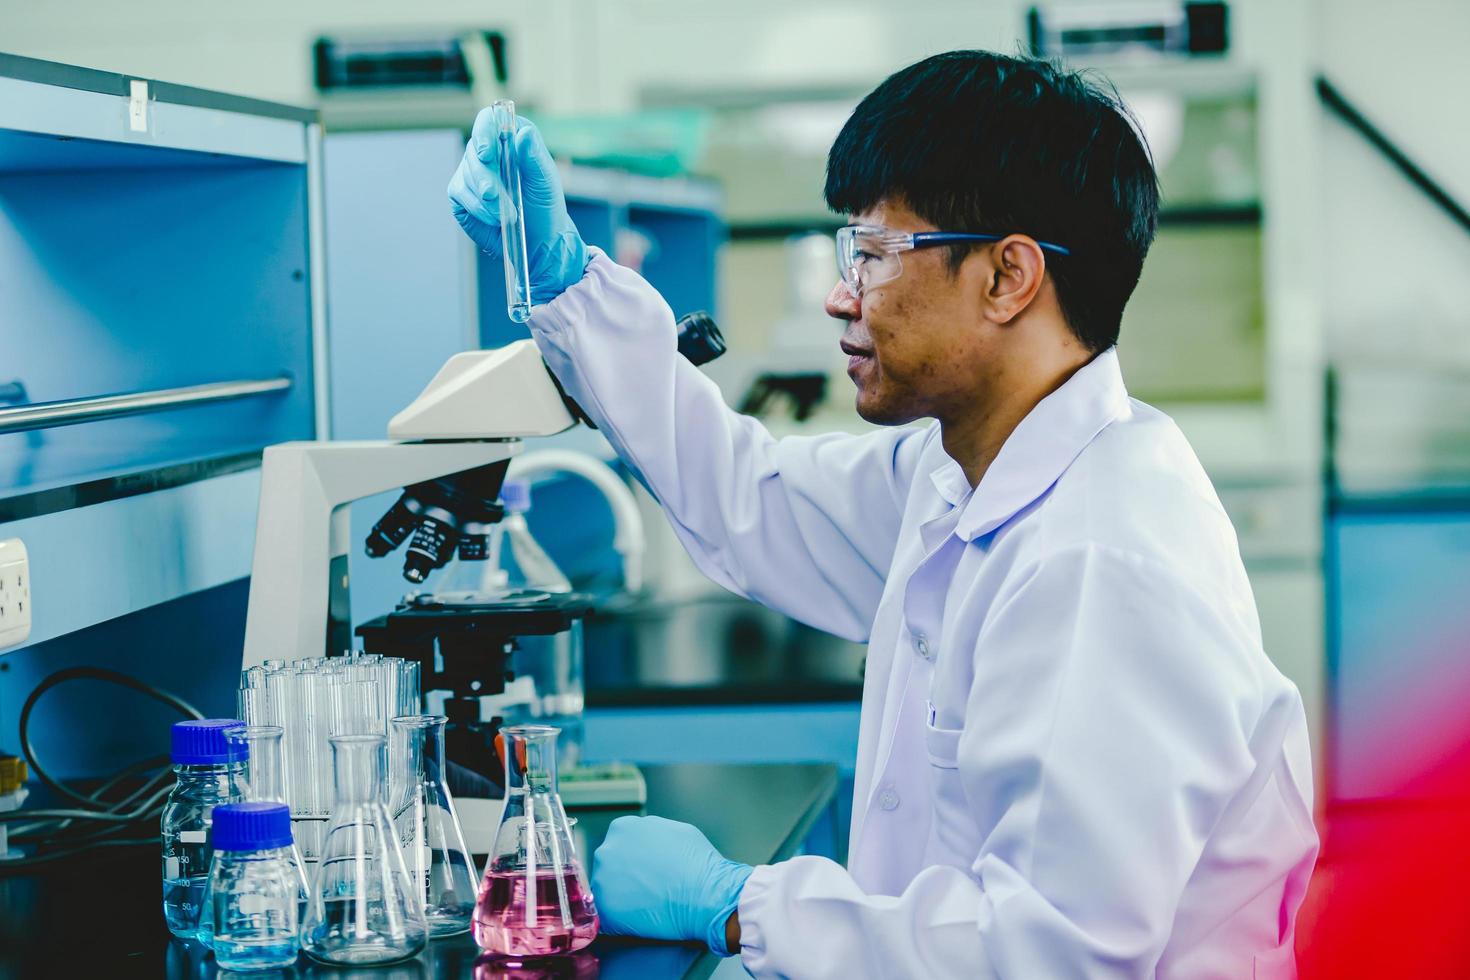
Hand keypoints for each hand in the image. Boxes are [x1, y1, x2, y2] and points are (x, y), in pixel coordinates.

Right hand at [447, 109, 588, 304]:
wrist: (538, 241)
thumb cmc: (545, 207)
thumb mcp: (545, 181)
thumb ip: (534, 156)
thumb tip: (522, 133)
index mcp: (509, 140)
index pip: (487, 121)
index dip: (484, 133)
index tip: (488, 154)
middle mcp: (487, 152)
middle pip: (473, 152)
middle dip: (486, 178)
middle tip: (498, 198)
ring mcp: (471, 173)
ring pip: (465, 175)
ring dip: (485, 198)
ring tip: (507, 215)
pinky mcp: (461, 194)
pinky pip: (459, 194)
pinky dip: (477, 208)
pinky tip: (494, 218)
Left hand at [591, 815, 752, 955]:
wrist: (706, 895)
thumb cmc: (698, 864)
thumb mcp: (674, 830)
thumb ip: (651, 834)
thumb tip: (647, 843)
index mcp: (622, 828)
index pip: (618, 845)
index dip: (632, 860)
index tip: (643, 872)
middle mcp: (606, 850)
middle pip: (609, 866)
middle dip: (624, 877)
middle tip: (646, 889)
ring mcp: (602, 879)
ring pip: (606, 890)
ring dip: (621, 898)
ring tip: (647, 905)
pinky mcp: (605, 908)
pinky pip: (607, 915)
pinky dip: (621, 920)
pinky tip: (642, 919)